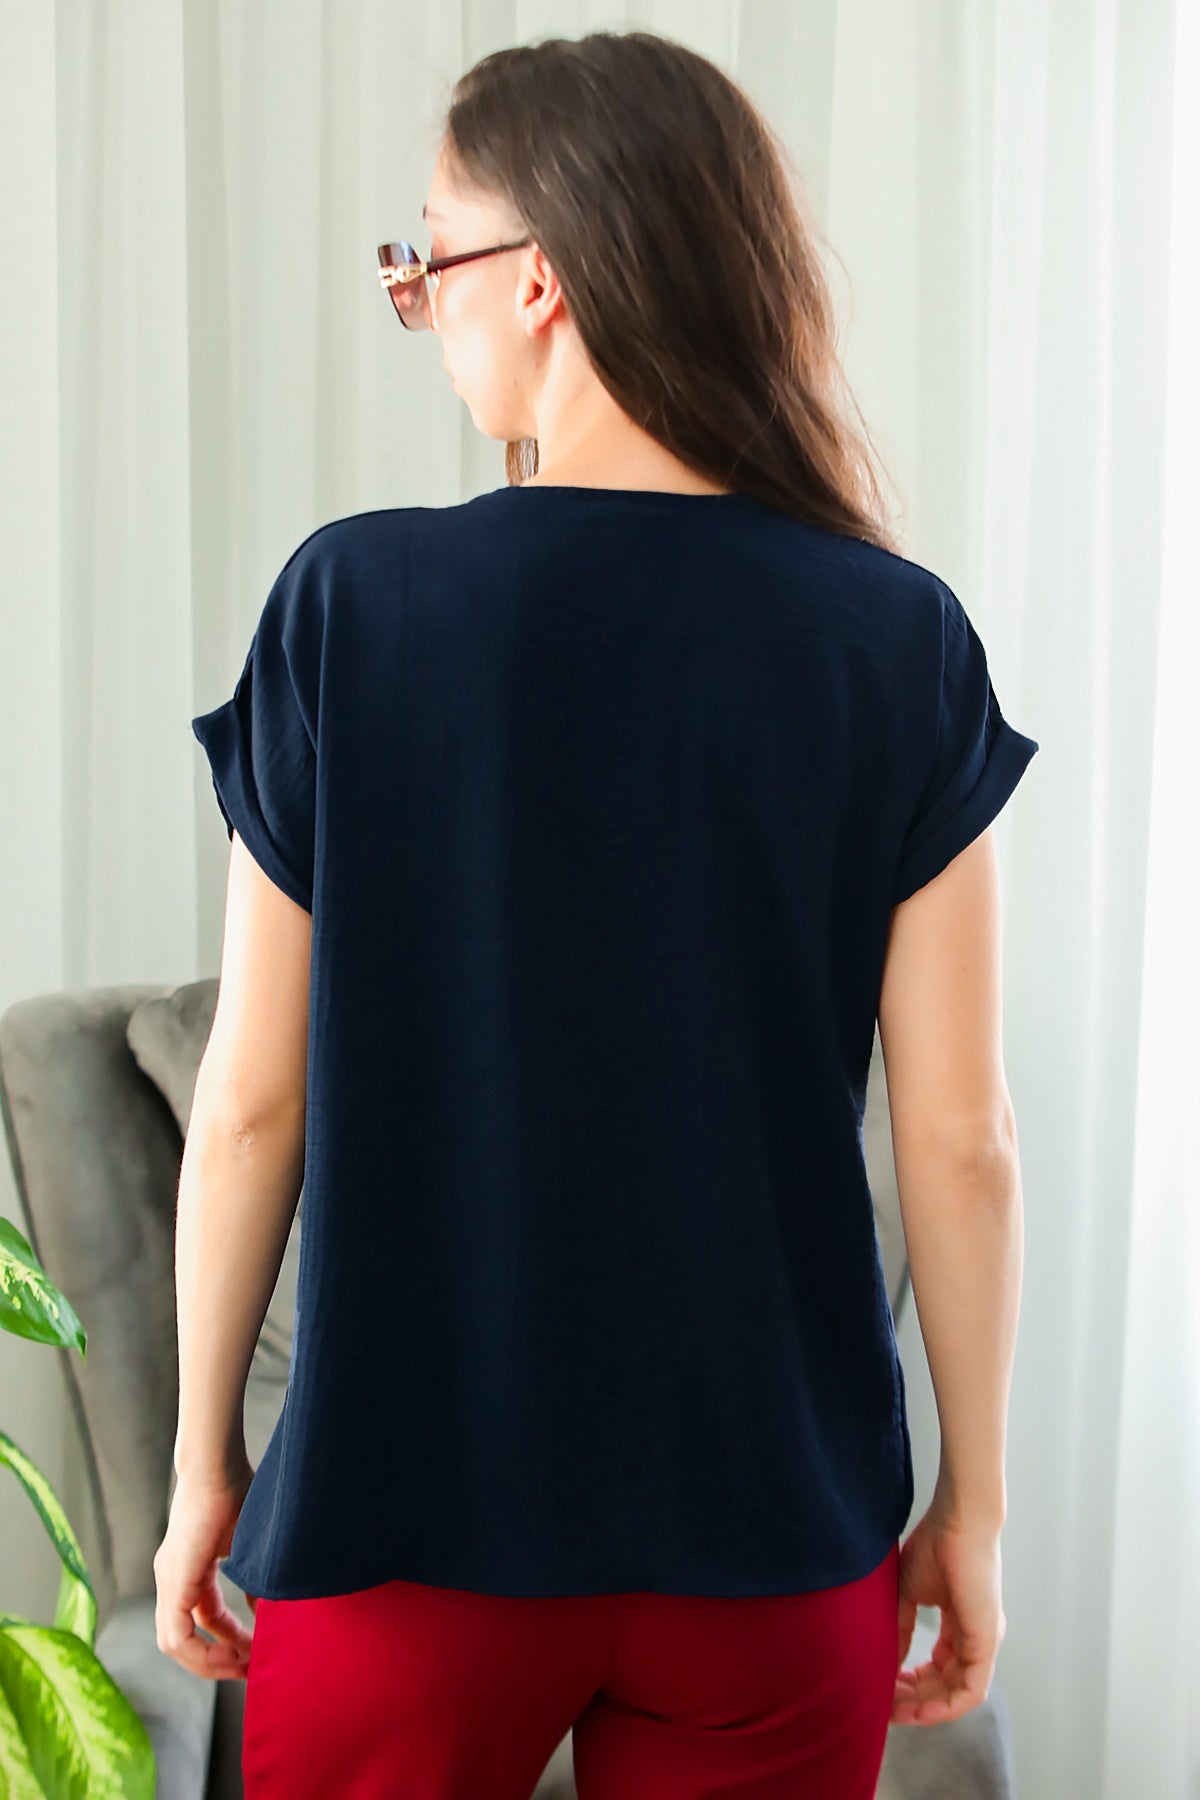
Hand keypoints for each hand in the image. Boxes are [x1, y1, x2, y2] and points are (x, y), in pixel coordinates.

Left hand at [153, 1459, 257, 1680]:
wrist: (217, 1465)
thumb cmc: (238, 1491)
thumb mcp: (250, 1546)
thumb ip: (255, 1579)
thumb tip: (268, 1611)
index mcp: (188, 1569)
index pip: (202, 1619)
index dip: (227, 1641)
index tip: (255, 1651)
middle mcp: (171, 1579)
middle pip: (183, 1639)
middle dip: (216, 1660)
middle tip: (249, 1669)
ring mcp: (168, 1580)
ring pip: (174, 1644)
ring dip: (208, 1662)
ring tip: (243, 1665)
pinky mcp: (173, 1581)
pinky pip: (176, 1635)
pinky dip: (201, 1651)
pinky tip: (232, 1652)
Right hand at [891, 1501, 1005, 1725]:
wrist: (958, 1521)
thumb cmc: (936, 1546)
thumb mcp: (909, 1592)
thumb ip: (901, 1626)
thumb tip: (888, 1660)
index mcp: (961, 1626)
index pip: (937, 1669)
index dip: (910, 1684)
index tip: (882, 1689)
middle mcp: (975, 1639)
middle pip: (944, 1686)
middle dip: (913, 1700)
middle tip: (883, 1705)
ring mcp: (983, 1643)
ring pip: (957, 1694)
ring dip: (926, 1708)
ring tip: (895, 1710)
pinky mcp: (985, 1642)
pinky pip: (970, 1690)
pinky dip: (945, 1705)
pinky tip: (920, 1710)